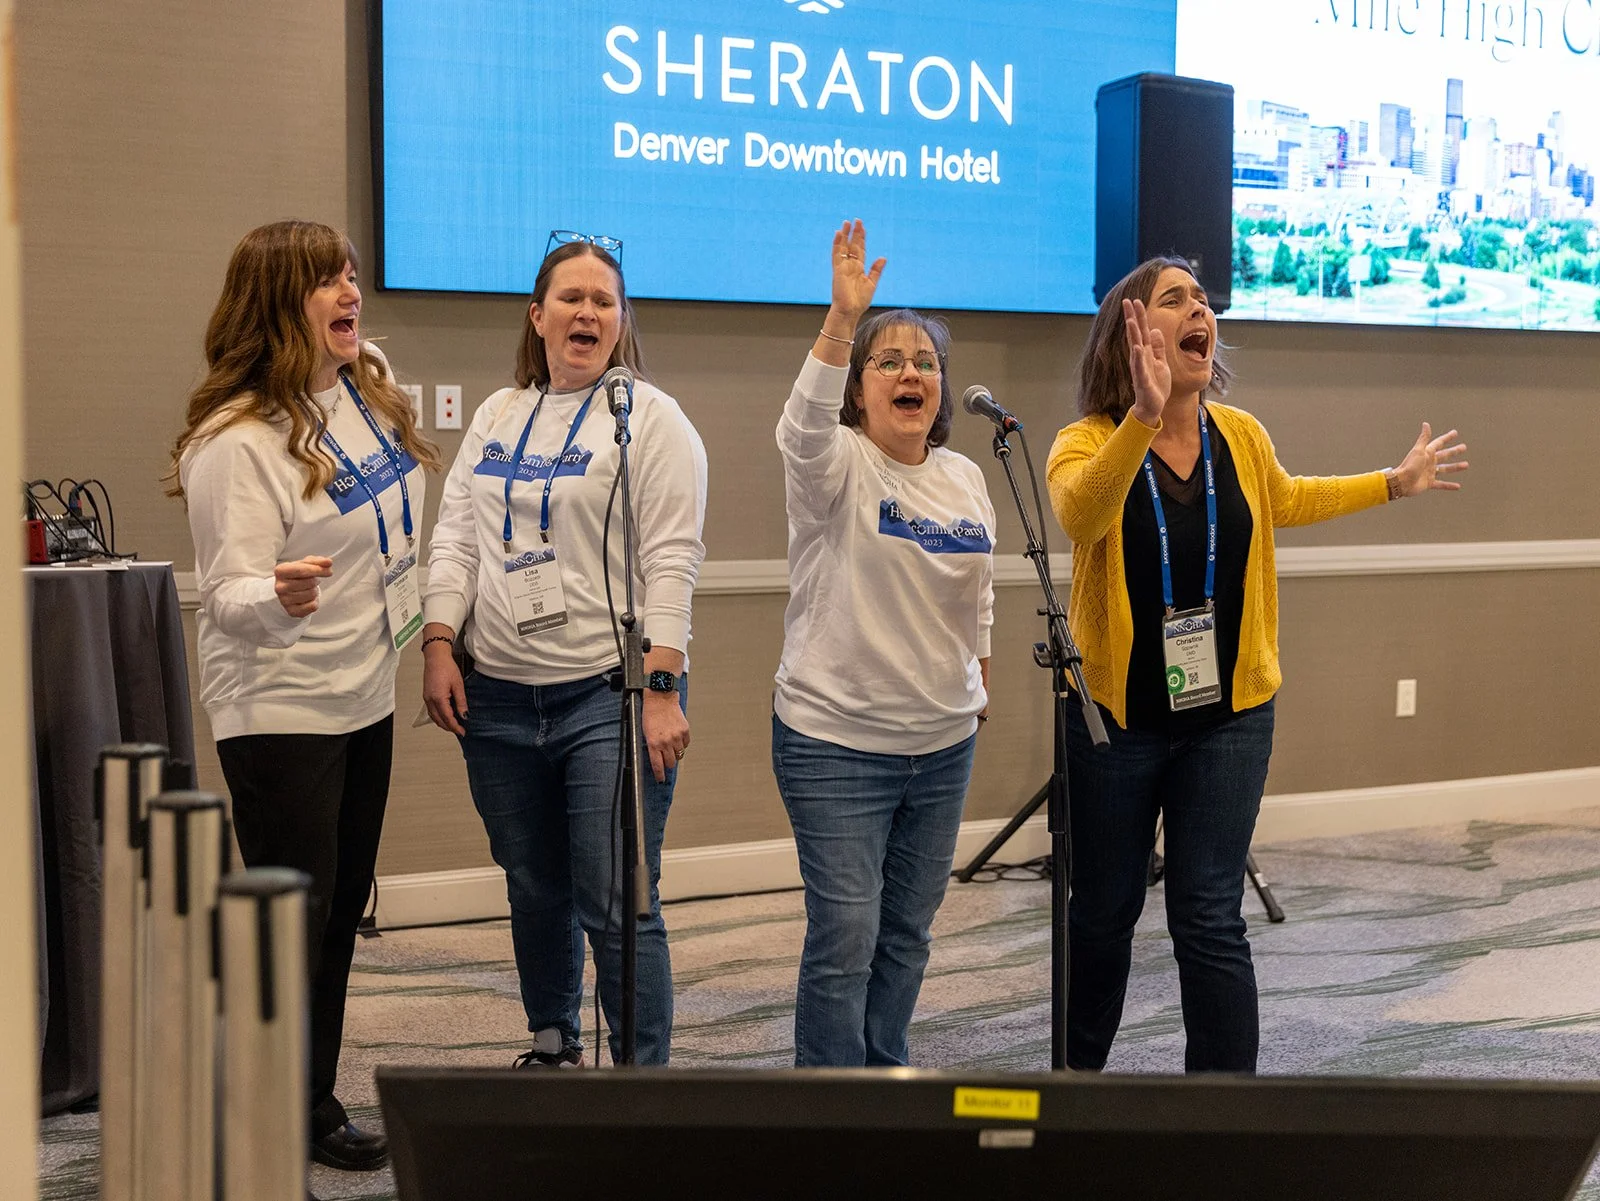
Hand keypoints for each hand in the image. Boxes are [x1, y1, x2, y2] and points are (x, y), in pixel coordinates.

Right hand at [273, 556, 332, 617]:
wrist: (288, 592)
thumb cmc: (298, 575)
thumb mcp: (306, 564)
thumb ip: (318, 561)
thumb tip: (328, 562)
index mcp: (280, 571)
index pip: (302, 570)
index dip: (318, 570)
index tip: (329, 571)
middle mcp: (279, 586)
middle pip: (309, 582)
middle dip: (316, 581)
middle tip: (312, 581)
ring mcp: (284, 600)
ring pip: (312, 594)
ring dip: (315, 591)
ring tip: (308, 589)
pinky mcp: (291, 612)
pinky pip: (312, 606)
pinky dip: (315, 602)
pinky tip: (308, 599)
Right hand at [422, 633, 467, 734]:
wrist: (436, 657)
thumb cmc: (446, 667)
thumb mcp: (458, 685)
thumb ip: (461, 702)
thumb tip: (464, 714)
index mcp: (438, 698)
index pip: (447, 718)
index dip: (455, 727)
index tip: (462, 732)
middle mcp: (430, 700)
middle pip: (439, 720)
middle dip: (449, 727)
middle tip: (460, 731)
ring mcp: (426, 698)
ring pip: (434, 717)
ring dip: (443, 723)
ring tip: (454, 725)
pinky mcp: (426, 696)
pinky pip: (431, 711)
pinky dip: (438, 717)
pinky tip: (445, 716)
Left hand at [643, 690, 688, 783]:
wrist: (661, 698)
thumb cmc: (651, 713)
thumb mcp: (645, 732)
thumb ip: (652, 746)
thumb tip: (657, 758)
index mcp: (653, 743)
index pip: (658, 765)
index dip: (660, 775)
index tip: (661, 779)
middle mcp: (666, 741)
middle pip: (671, 763)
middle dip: (668, 763)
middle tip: (666, 759)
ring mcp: (677, 736)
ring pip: (679, 754)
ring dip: (675, 753)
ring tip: (671, 746)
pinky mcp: (685, 730)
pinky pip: (686, 744)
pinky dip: (682, 743)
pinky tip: (677, 738)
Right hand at [829, 219, 885, 322]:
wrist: (850, 312)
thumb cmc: (859, 302)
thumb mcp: (871, 284)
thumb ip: (876, 270)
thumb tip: (883, 257)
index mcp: (859, 268)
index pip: (860, 249)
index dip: (861, 238)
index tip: (862, 227)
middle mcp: (850, 266)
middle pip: (852, 245)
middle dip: (854, 233)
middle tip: (856, 220)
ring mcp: (843, 267)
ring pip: (843, 247)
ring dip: (845, 235)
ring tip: (847, 223)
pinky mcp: (838, 270)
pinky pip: (836, 254)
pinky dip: (837, 244)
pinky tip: (839, 234)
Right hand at [1123, 299, 1170, 425]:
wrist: (1152, 406)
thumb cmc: (1156, 385)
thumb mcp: (1161, 362)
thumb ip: (1158, 347)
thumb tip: (1156, 330)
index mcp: (1145, 353)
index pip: (1141, 331)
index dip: (1139, 316)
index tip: (1135, 300)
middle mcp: (1139, 358)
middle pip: (1135, 334)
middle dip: (1132, 317)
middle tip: (1127, 301)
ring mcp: (1140, 368)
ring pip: (1135, 347)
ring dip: (1132, 333)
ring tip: (1130, 319)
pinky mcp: (1142, 380)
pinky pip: (1139, 367)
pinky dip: (1138, 357)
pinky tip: (1137, 347)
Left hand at [1391, 423, 1468, 496]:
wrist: (1401, 482)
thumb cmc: (1409, 465)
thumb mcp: (1418, 450)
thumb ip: (1423, 438)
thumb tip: (1426, 423)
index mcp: (1427, 453)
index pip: (1439, 443)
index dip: (1447, 438)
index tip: (1455, 433)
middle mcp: (1429, 462)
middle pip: (1444, 455)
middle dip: (1454, 451)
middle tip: (1464, 447)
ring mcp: (1429, 473)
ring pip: (1445, 469)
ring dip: (1455, 467)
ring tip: (1466, 465)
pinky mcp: (1429, 483)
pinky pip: (1441, 484)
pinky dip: (1449, 485)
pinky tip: (1458, 486)